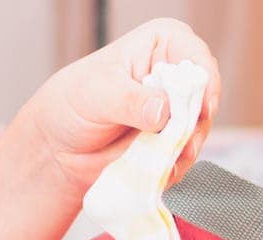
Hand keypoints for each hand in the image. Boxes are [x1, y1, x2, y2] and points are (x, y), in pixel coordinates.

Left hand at [19, 18, 221, 198]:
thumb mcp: (96, 94)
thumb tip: (164, 111)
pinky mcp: (172, 140)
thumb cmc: (71, 104)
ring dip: (184, 149)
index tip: (199, 110)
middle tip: (180, 144)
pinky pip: (185, 155)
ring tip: (163, 162)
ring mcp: (177, 110)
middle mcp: (177, 74)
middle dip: (195, 124)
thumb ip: (131, 101)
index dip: (204, 84)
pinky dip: (174, 166)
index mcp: (163, 43)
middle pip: (206, 97)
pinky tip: (158, 173)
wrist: (56, 146)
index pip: (197, 58)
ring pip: (199, 130)